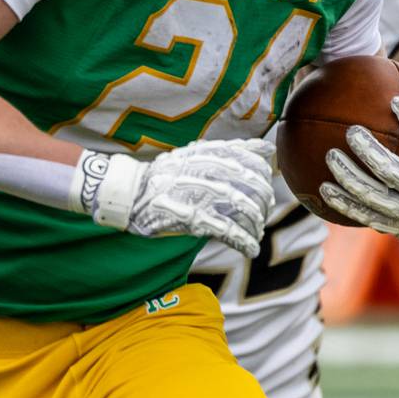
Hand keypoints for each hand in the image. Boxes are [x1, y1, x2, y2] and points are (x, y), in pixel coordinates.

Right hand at [75, 139, 275, 256]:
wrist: (130, 193)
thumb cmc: (167, 175)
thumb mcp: (197, 154)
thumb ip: (233, 151)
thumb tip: (268, 148)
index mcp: (208, 152)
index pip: (250, 160)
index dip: (263, 176)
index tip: (265, 188)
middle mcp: (206, 169)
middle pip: (250, 184)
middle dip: (263, 202)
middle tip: (264, 213)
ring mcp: (199, 193)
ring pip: (242, 207)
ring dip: (256, 223)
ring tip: (257, 233)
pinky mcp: (193, 218)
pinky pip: (227, 229)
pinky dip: (244, 240)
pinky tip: (251, 248)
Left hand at [320, 85, 398, 256]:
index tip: (395, 101)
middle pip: (394, 172)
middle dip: (370, 152)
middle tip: (351, 131)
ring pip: (374, 196)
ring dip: (349, 177)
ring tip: (330, 156)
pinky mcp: (398, 228)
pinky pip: (366, 216)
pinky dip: (345, 203)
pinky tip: (325, 188)